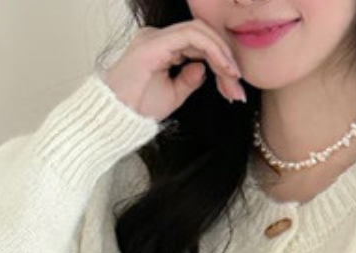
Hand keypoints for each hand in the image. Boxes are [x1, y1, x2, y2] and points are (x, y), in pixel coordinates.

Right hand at [100, 21, 246, 120]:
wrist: (117, 117)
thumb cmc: (138, 109)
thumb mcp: (173, 95)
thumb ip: (190, 79)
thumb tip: (204, 69)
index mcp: (162, 47)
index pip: (199, 44)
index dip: (220, 61)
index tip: (234, 86)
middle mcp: (159, 36)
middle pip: (202, 36)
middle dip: (225, 59)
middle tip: (238, 85)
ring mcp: (156, 36)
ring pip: (200, 31)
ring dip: (221, 54)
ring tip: (233, 77)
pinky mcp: (156, 42)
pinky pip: (192, 36)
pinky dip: (212, 50)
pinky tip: (223, 68)